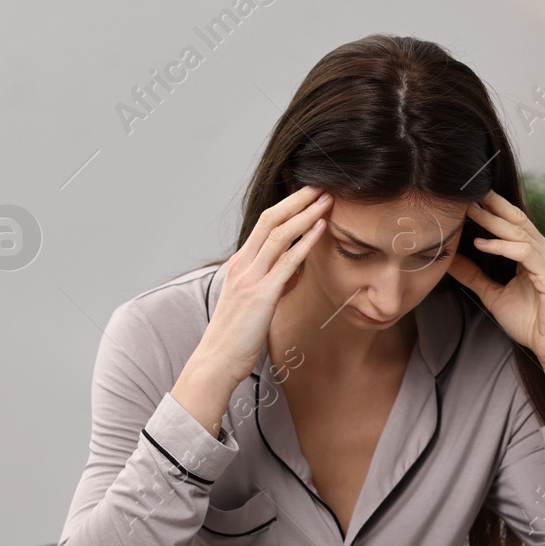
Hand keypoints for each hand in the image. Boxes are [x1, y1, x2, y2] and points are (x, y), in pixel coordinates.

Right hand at [198, 185, 331, 381]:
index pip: (264, 223)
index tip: (308, 193)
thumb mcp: (253, 300)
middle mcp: (243, 264)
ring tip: (326, 200)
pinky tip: (321, 230)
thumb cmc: (236, 335)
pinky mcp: (262, 295)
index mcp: (240, 263)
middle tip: (321, 185)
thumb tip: (291, 270)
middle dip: (297, 200)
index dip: (287, 205)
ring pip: (279, 235)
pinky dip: (305, 243)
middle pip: (270, 219)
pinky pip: (287, 262)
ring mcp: (251, 278)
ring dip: (305, 215)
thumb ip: (270, 281)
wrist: (217, 360)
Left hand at [448, 190, 544, 368]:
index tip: (467, 196)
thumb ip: (474, 275)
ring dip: (492, 222)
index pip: (514, 222)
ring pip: (519, 233)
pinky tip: (480, 244)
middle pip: (517, 219)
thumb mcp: (493, 294)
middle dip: (492, 204)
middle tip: (466, 191)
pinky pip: (525, 253)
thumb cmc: (529, 323)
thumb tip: (449, 259)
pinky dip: (501, 247)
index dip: (493, 207)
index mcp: (537, 253)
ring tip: (468, 212)